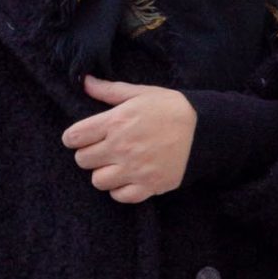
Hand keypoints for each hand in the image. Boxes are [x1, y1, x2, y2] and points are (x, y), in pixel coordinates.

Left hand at [60, 74, 197, 202]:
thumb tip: (85, 82)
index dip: (73, 137)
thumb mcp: (140, 93)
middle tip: (101, 150)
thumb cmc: (171, 108)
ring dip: (102, 173)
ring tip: (114, 165)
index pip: (75, 136)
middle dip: (88, 154)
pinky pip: (120, 196)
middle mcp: (121, 147)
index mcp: (116, 121)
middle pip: (83, 161)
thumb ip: (109, 91)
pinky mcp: (148, 186)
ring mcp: (134, 169)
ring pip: (98, 181)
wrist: (204, 131)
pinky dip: (119, 190)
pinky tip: (127, 178)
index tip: (79, 137)